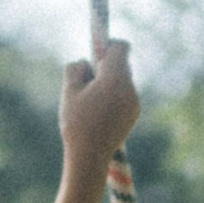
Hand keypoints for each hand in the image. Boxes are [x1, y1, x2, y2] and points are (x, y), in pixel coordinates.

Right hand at [59, 39, 139, 173]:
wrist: (89, 157)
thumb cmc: (76, 123)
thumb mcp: (69, 91)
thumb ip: (75, 69)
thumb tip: (85, 62)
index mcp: (115, 78)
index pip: (121, 47)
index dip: (107, 45)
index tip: (94, 54)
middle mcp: (129, 88)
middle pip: (122, 63)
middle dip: (105, 65)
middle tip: (87, 79)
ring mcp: (134, 102)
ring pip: (123, 79)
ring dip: (108, 80)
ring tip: (89, 98)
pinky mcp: (134, 113)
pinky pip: (125, 94)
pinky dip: (113, 94)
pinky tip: (98, 110)